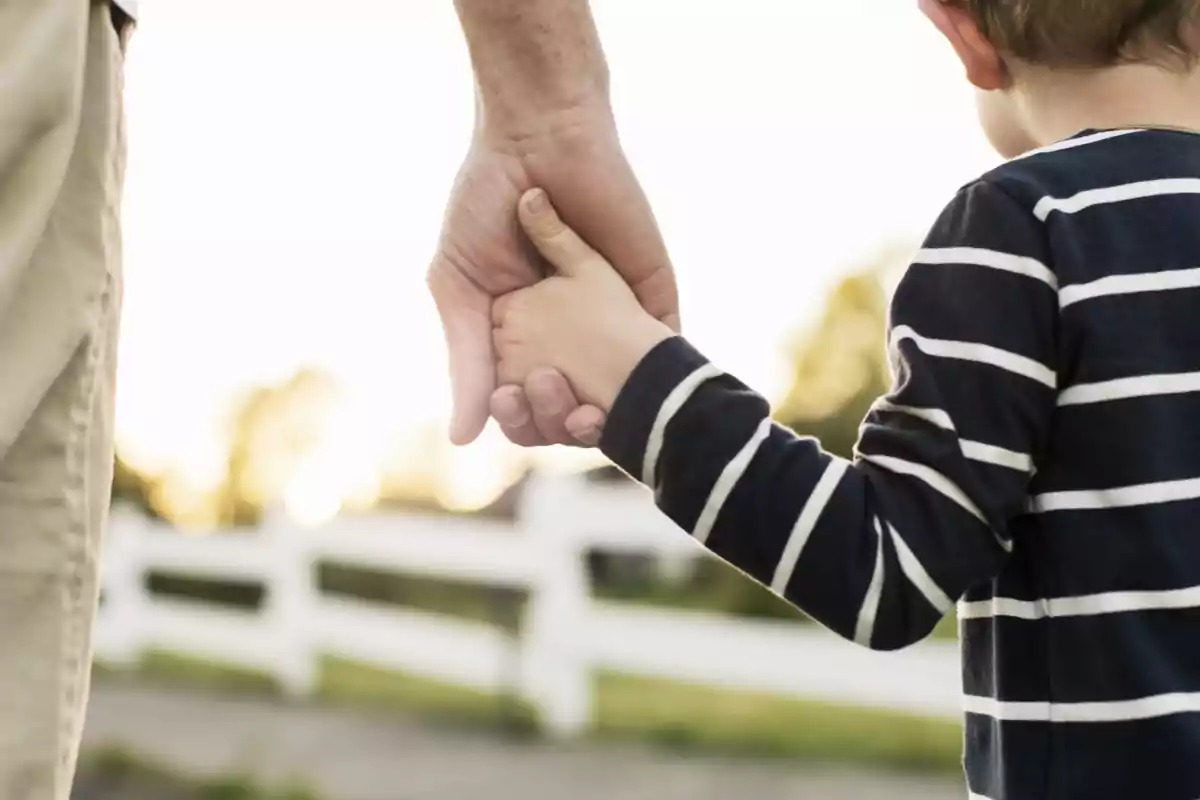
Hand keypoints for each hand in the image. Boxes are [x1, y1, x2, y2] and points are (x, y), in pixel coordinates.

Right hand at [428, 118, 678, 446]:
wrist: (536, 139)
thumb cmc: (483, 205)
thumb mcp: (460, 288)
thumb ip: (466, 361)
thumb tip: (462, 440)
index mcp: (520, 336)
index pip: (526, 401)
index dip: (523, 419)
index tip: (513, 412)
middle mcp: (568, 335)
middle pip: (573, 404)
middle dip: (564, 420)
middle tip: (555, 406)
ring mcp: (612, 316)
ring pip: (618, 389)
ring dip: (607, 410)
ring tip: (588, 410)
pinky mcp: (651, 293)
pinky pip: (662, 346)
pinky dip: (654, 376)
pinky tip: (640, 393)